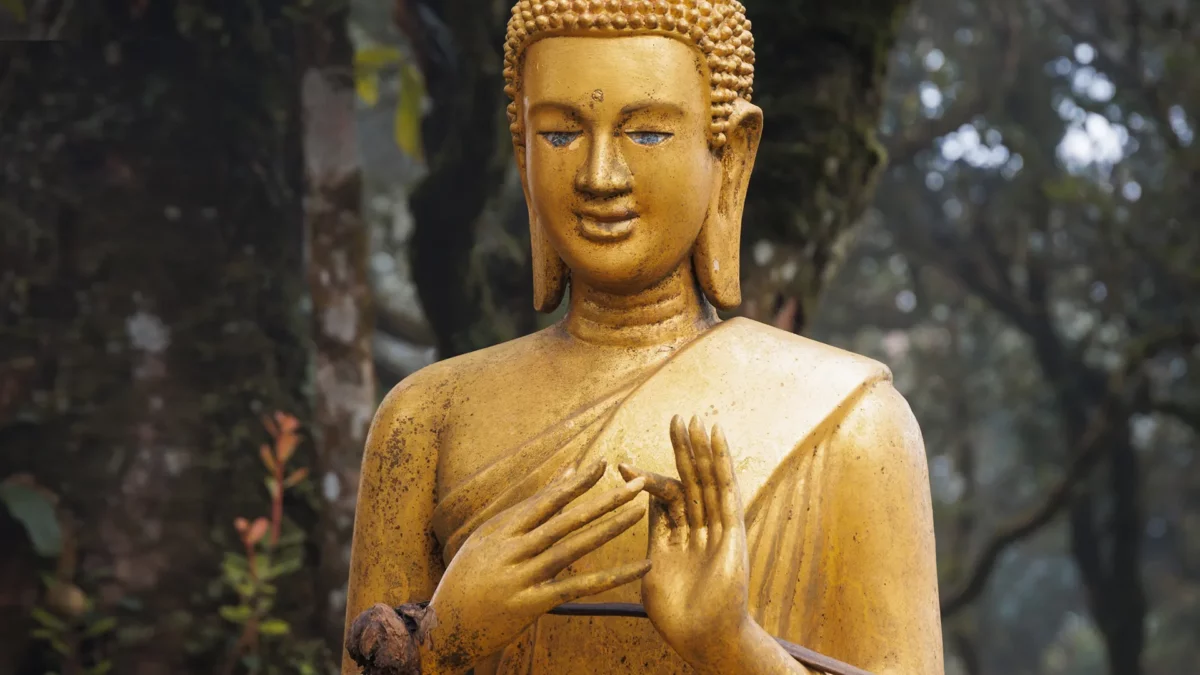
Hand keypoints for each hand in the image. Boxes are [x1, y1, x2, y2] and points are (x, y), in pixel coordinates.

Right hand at [424, 460, 649, 672]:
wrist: (441, 630)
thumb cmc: (467, 580)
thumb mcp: (487, 540)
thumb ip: (526, 511)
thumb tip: (563, 473)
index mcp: (498, 530)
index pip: (545, 500)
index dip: (576, 482)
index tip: (604, 464)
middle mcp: (509, 550)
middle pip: (565, 519)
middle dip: (604, 499)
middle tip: (638, 483)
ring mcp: (519, 577)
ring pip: (572, 548)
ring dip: (609, 529)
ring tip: (638, 512)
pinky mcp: (530, 605)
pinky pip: (578, 588)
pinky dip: (611, 577)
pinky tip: (638, 568)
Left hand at [619, 416, 751, 668]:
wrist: (703, 636)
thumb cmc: (676, 614)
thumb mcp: (652, 571)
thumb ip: (648, 539)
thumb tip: (630, 517)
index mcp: (677, 536)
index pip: (664, 497)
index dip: (644, 480)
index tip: (621, 466)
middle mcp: (700, 527)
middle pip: (691, 479)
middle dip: (684, 450)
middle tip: (676, 418)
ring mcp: (717, 527)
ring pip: (709, 479)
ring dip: (702, 449)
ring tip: (695, 420)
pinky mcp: (732, 530)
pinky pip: (726, 490)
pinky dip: (721, 462)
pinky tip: (716, 439)